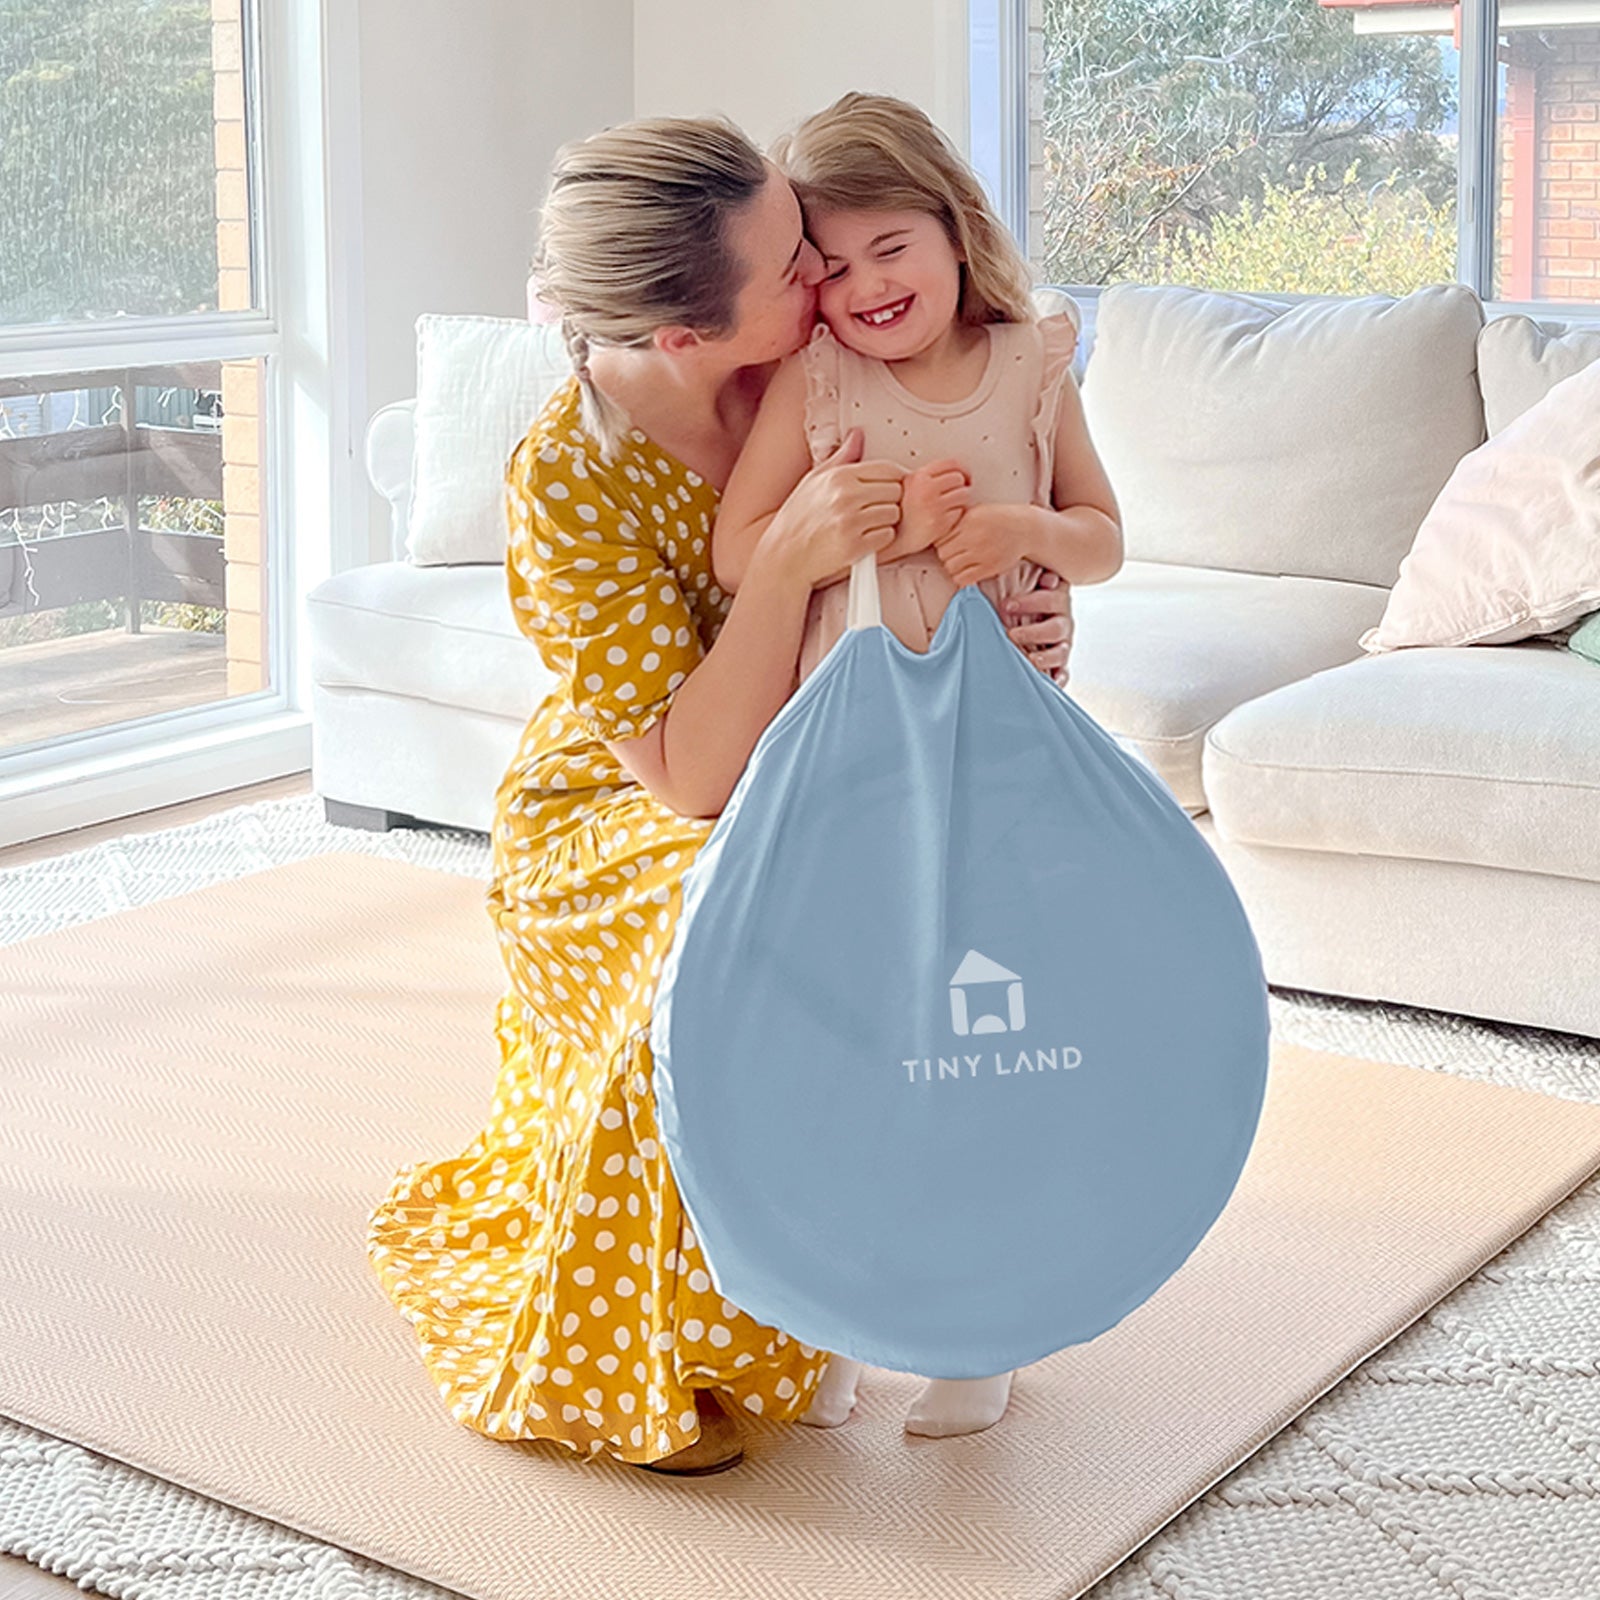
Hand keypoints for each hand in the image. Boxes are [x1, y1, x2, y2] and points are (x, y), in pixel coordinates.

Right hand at [765, 428, 901, 588]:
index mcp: (839, 476)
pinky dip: (880, 540)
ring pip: (894, 514)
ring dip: (885, 521)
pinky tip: (863, 540)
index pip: (888, 469)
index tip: (883, 490)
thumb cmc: (798, 517)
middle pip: (896, 491)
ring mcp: (850, 522)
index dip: (891, 480)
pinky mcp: (854, 547)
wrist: (782, 555)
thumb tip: (858, 434)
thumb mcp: (814, 479)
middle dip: (888, 501)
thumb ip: (841, 457)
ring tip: (865, 525)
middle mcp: (846, 496)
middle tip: (871, 510)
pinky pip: (887, 536)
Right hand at [894, 459, 969, 557]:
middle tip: (956, 494)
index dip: (961, 469)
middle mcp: (926, 490)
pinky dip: (955, 515)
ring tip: (949, 506)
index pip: (951, 464)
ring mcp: (934, 507)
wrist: (892, 539)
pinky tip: (945, 518)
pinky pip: (960, 513)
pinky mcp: (940, 524)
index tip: (963, 476)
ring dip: (960, 501)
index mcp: (918, 477)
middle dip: (960, 486)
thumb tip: (952, 470)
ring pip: (963, 495)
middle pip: (959, 479)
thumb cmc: (900, 514)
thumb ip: (926, 476)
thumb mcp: (906, 486)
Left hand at [931, 502, 1033, 587]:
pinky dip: (961, 577)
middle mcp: (974, 537)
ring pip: (950, 567)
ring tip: (960, 561)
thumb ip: (957, 520)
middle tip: (953, 552)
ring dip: (952, 566)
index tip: (947, 541)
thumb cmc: (997, 519)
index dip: (940, 541)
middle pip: (943, 553)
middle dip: (945, 554)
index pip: (940, 537)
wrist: (1024, 529)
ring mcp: (982, 554)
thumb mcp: (976, 511)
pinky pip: (963, 579)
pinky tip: (966, 570)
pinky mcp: (989, 568)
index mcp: (969, 521)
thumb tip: (935, 529)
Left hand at [1000, 568, 1073, 683]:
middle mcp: (1061, 621)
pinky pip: (1063, 673)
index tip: (1006, 605)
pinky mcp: (1058, 664)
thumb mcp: (1010, 581)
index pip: (1053, 597)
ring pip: (1062, 651)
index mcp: (1053, 598)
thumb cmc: (1011, 599)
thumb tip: (997, 565)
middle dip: (1034, 631)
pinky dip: (1058, 678)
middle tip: (1011, 634)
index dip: (1032, 601)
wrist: (1011, 618)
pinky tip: (1050, 682)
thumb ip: (1010, 571)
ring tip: (1029, 660)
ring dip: (1046, 657)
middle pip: (1058, 626)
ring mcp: (1061, 643)